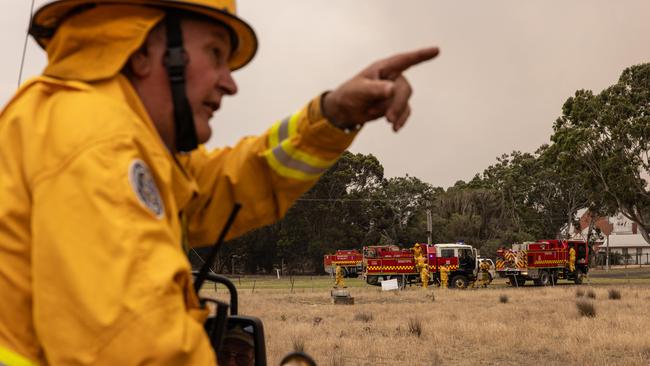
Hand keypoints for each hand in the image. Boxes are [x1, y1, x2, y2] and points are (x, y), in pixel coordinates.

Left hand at [322, 47, 438, 131]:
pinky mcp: (395, 104)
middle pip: (404, 89)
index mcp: (384, 68)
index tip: (436, 50)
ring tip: (382, 119)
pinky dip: (400, 120)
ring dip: (394, 112)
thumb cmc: (350, 93)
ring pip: (404, 102)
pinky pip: (405, 111)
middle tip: (387, 118)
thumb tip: (392, 89)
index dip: (421, 55)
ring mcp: (395, 91)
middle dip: (396, 104)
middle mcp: (393, 78)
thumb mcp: (360, 90)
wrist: (346, 109)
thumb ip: (375, 89)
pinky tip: (394, 128)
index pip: (405, 60)